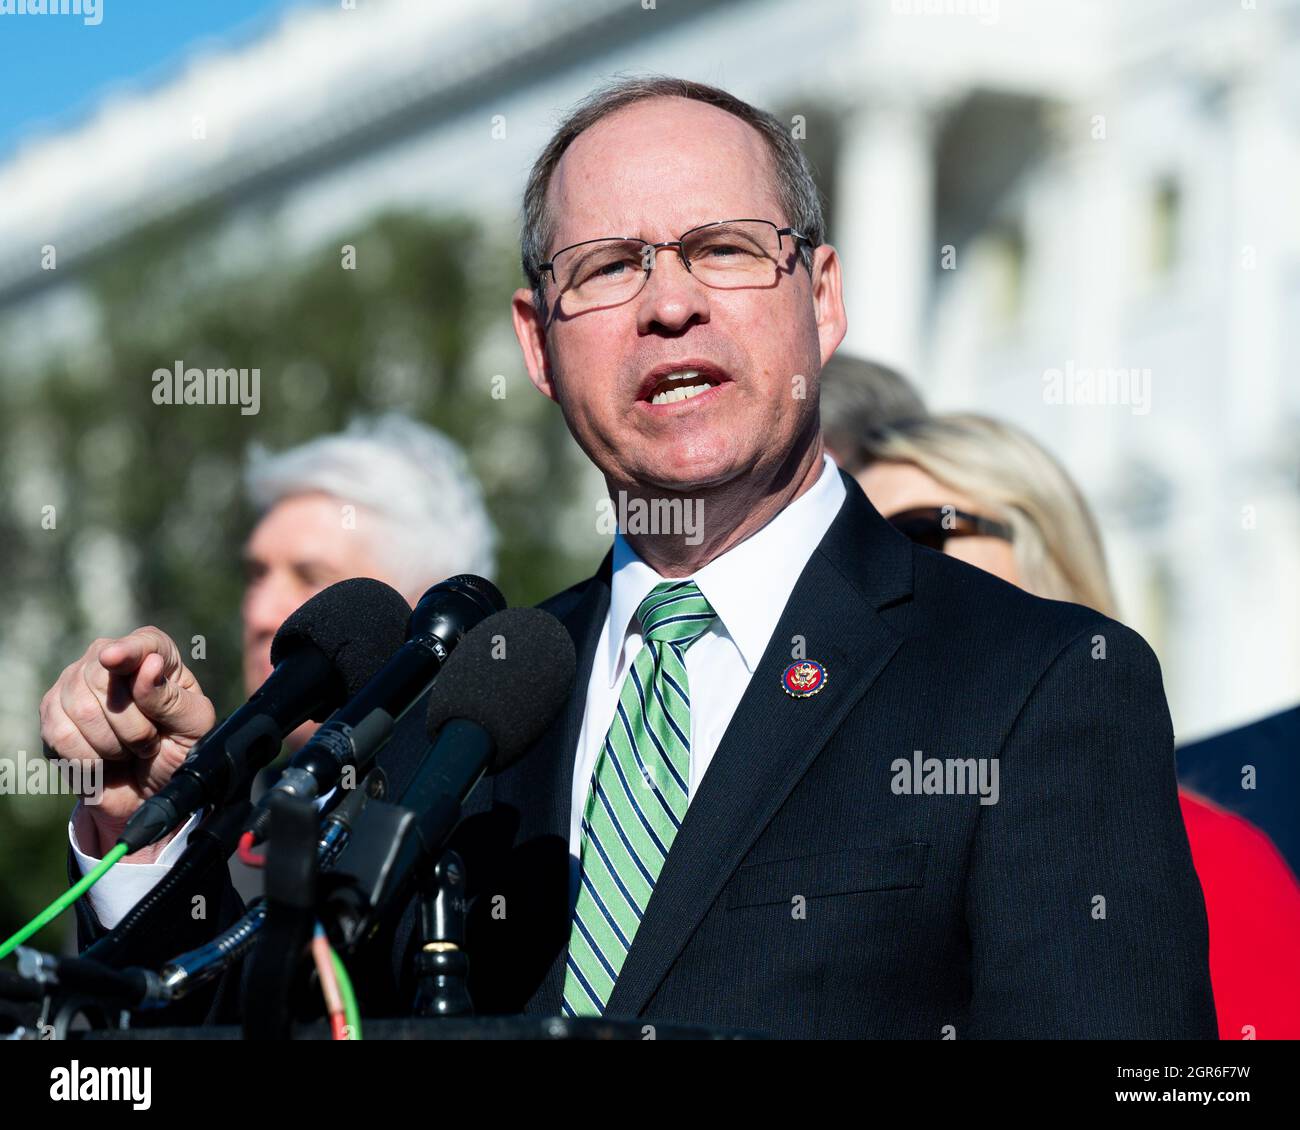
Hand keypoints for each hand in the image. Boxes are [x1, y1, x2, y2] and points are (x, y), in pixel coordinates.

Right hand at [40, 627, 215, 852]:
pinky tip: (103, 763)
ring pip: (81, 708)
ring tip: (128, 752)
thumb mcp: (192, 727)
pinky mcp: (52, 714)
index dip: (129, 651)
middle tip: (150, 743)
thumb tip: (148, 664)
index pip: (144, 643)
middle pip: (103, 679)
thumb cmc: (177, 750)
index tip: (112, 658)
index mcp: (157, 654)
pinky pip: (62, 734)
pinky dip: (88, 758)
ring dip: (112, 745)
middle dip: (133, 726)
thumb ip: (171, 698)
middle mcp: (108, 660)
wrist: (147, 789)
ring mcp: (74, 683)